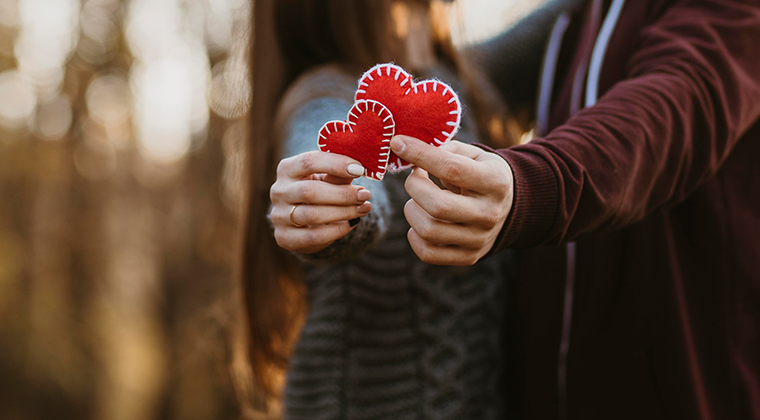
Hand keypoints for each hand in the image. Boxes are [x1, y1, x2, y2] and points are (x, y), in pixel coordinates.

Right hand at [269, 151, 371, 253]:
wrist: (301, 220)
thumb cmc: (318, 190)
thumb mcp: (327, 178)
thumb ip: (339, 175)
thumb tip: (357, 172)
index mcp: (287, 169)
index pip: (308, 162)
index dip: (336, 164)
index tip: (359, 170)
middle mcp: (278, 191)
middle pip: (310, 192)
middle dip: (342, 194)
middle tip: (365, 195)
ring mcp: (279, 215)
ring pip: (312, 215)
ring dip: (343, 212)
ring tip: (363, 208)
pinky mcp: (284, 237)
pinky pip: (314, 236)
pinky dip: (336, 231)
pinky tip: (351, 223)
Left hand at [390, 135, 513, 265]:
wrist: (510, 208)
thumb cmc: (482, 174)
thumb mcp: (474, 155)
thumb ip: (444, 150)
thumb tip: (408, 150)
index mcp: (494, 182)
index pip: (451, 169)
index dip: (420, 154)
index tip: (398, 143)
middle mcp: (489, 213)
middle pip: (437, 206)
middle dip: (414, 186)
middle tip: (415, 177)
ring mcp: (479, 239)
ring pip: (428, 230)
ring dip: (412, 210)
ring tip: (418, 200)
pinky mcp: (469, 256)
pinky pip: (428, 253)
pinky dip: (414, 236)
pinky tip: (420, 220)